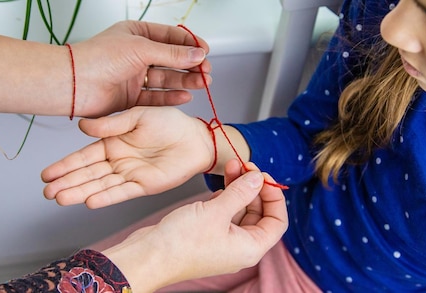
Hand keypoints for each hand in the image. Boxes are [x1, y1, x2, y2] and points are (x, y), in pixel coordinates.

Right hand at [41, 106, 214, 207]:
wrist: (196, 138)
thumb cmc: (170, 123)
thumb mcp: (138, 116)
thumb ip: (111, 124)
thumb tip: (82, 126)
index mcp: (112, 142)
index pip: (84, 156)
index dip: (65, 165)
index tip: (46, 175)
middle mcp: (117, 161)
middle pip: (87, 174)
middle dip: (66, 183)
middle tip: (47, 192)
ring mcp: (129, 175)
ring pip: (99, 185)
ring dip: (79, 193)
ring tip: (59, 199)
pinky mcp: (144, 186)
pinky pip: (121, 192)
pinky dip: (105, 197)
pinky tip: (89, 201)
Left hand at [71, 20, 210, 117]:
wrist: (75, 84)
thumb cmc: (99, 58)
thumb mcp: (141, 49)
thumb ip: (172, 54)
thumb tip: (197, 54)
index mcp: (137, 34)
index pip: (171, 37)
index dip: (190, 44)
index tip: (206, 52)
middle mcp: (136, 55)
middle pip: (171, 60)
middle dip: (191, 65)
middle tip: (206, 72)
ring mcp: (134, 77)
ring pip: (166, 78)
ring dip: (185, 81)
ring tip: (202, 84)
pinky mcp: (131, 97)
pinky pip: (156, 97)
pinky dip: (171, 97)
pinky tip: (185, 96)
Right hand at [102, 160, 288, 291]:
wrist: (148, 256)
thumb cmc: (181, 243)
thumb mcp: (216, 212)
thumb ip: (240, 193)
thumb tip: (258, 179)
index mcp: (250, 248)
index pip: (277, 221)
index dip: (274, 196)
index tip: (263, 177)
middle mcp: (239, 248)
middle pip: (258, 214)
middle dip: (253, 188)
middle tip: (245, 166)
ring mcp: (222, 242)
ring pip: (239, 211)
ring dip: (237, 189)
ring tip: (231, 166)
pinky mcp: (206, 236)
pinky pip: (223, 215)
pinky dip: (224, 198)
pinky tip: (219, 186)